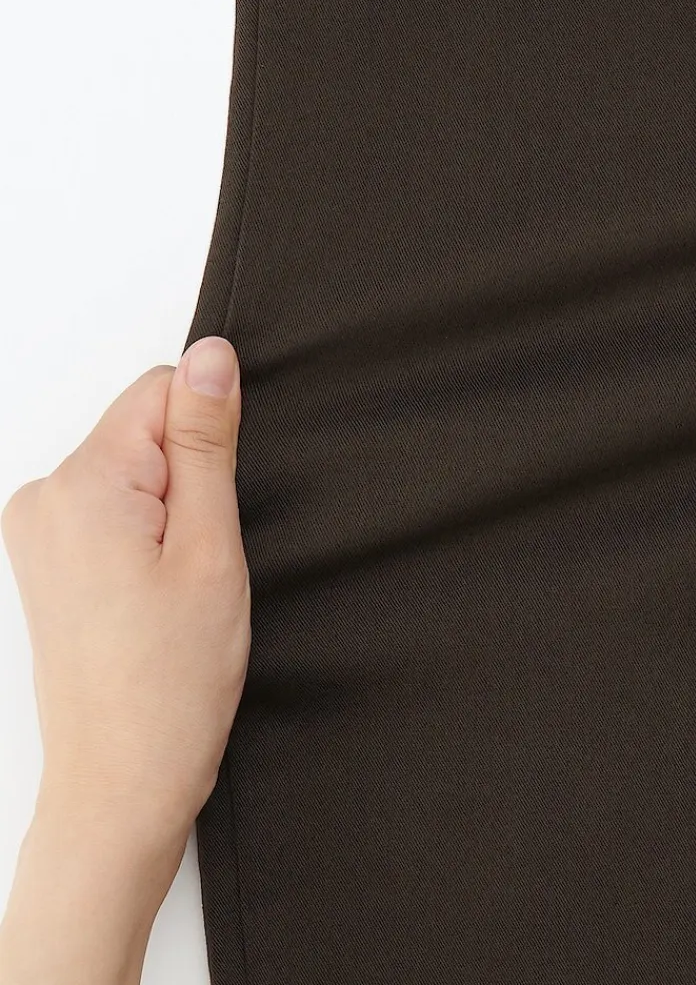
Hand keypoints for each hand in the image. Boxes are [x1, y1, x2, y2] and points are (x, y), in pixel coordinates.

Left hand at [1, 337, 249, 856]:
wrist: (121, 781)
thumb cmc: (171, 680)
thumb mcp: (211, 547)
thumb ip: (207, 442)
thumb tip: (212, 355)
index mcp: (82, 485)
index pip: (163, 390)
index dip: (211, 440)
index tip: (215, 511)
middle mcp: (43, 497)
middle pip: (146, 429)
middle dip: (191, 478)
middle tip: (199, 560)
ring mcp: (39, 529)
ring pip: (136, 469)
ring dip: (172, 511)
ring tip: (176, 584)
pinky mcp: (47, 556)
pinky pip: (115, 505)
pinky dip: (148, 533)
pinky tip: (156, 593)